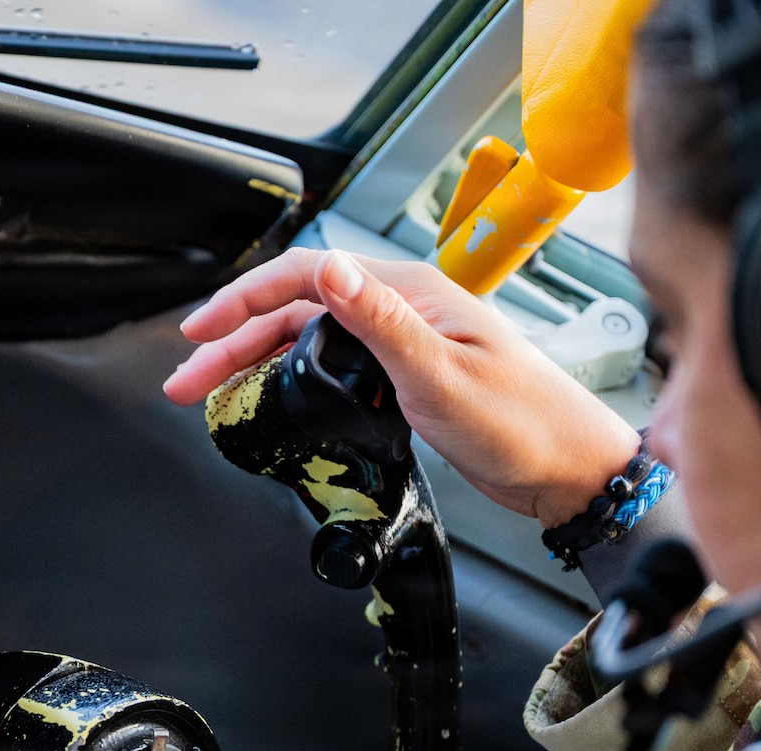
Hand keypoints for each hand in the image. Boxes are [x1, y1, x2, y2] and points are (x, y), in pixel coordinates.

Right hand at [162, 248, 640, 525]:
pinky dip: (292, 380)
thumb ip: (380, 322)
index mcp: (411, 295)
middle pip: (298, 311)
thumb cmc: (527, 424)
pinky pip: (335, 367)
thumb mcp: (442, 375)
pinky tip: (275, 402)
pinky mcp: (409, 380)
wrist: (574, 470)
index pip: (307, 277)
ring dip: (256, 362)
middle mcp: (405, 312)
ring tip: (214, 392)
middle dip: (234, 340)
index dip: (243, 301)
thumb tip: (328, 269)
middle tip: (186, 376)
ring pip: (311, 341)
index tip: (199, 331)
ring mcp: (406, 345)